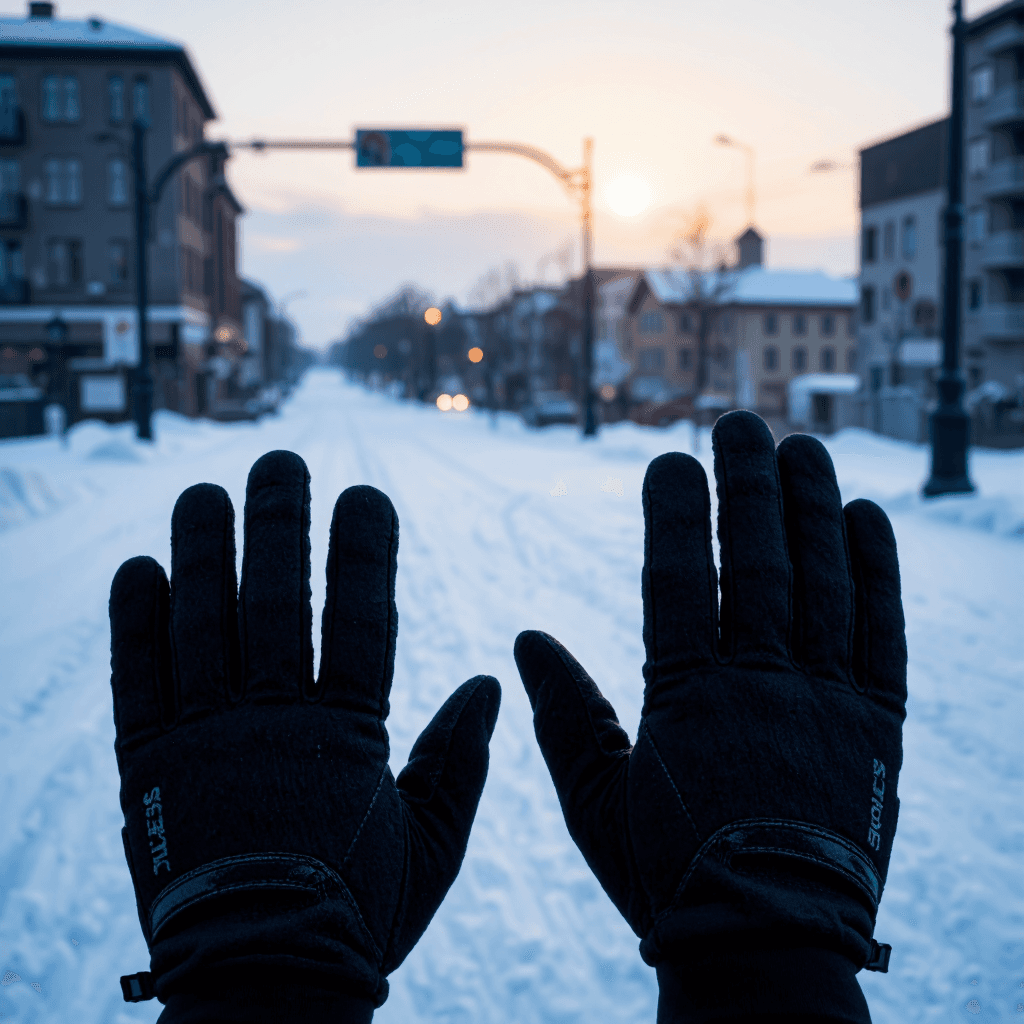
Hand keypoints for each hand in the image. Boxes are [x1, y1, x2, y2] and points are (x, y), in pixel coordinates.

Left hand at [110, 451, 499, 1021]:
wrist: (263, 983)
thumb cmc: (358, 912)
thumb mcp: (431, 841)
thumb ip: (459, 758)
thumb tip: (492, 682)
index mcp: (347, 732)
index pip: (361, 616)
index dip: (364, 551)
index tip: (366, 494)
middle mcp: (274, 719)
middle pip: (276, 599)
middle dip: (279, 523)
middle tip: (279, 459)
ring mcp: (205, 737)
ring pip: (203, 622)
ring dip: (203, 550)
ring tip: (205, 490)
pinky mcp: (147, 766)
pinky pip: (138, 680)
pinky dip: (135, 623)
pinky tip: (138, 569)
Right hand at [514, 412, 905, 1022]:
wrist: (768, 948)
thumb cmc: (670, 874)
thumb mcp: (596, 801)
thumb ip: (564, 714)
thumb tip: (526, 638)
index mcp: (688, 700)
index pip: (679, 581)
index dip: (677, 513)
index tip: (672, 458)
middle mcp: (762, 686)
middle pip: (757, 563)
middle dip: (748, 485)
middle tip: (741, 422)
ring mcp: (827, 702)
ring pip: (822, 583)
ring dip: (811, 507)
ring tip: (802, 444)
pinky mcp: (877, 726)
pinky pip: (883, 635)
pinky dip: (877, 572)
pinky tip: (865, 516)